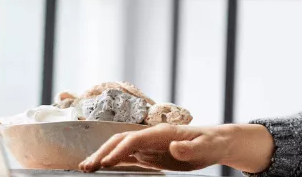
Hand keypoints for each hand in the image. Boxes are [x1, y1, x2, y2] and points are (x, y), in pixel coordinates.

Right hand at [79, 124, 229, 172]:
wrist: (216, 142)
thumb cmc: (211, 143)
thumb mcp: (205, 147)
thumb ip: (189, 148)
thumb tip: (174, 146)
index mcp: (162, 133)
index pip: (134, 139)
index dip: (120, 150)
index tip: (106, 162)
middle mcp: (151, 136)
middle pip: (120, 141)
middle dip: (102, 152)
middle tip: (86, 167)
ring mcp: (149, 145)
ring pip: (120, 148)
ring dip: (102, 156)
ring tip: (86, 168)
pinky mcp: (150, 154)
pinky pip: (127, 157)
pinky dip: (112, 161)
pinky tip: (101, 168)